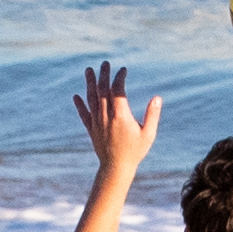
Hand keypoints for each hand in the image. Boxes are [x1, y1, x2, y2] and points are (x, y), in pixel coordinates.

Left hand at [74, 58, 158, 174]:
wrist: (116, 168)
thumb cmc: (135, 151)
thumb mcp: (148, 134)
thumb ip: (152, 115)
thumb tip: (157, 97)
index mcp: (120, 116)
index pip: (117, 91)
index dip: (119, 78)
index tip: (123, 70)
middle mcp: (106, 117)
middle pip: (102, 91)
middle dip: (103, 75)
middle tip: (105, 63)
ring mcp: (97, 123)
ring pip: (91, 99)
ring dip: (89, 84)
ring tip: (88, 70)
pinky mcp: (91, 130)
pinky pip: (84, 114)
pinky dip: (79, 104)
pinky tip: (75, 96)